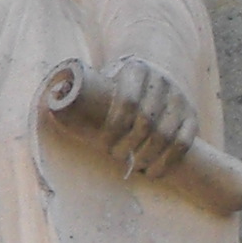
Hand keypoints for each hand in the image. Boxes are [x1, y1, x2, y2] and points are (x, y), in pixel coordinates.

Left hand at [93, 56, 198, 179]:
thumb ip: (82, 89)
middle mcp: (161, 81)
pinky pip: (186, 141)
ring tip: (134, 168)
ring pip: (167, 134)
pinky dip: (170, 161)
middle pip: (146, 121)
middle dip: (129, 145)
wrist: (153, 72)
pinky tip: (155, 173)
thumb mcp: (104, 79)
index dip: (115, 126)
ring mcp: (179, 97)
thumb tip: (49, 100)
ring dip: (149, 156)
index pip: (127, 100)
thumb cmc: (117, 83)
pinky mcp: (192, 114)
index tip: (103, 143)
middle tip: (115, 157)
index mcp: (136, 69)